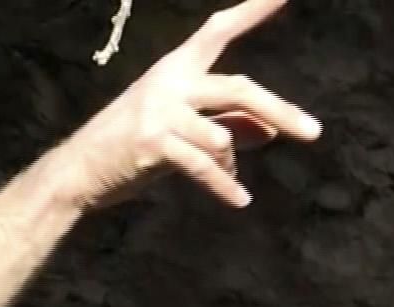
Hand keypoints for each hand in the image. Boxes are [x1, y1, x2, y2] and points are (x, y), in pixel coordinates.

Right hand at [57, 0, 319, 209]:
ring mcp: (159, 112)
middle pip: (239, 88)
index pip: (218, 31)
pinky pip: (202, 165)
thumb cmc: (130, 147)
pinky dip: (224, 185)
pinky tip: (240, 200)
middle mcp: (169, 82)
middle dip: (281, 110)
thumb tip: (270, 131)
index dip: (252, 11)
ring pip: (221, 133)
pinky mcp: (152, 143)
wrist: (78, 171)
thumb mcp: (180, 130)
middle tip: (315, 132)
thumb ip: (226, 126)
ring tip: (231, 180)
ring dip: (230, 161)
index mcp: (175, 69)